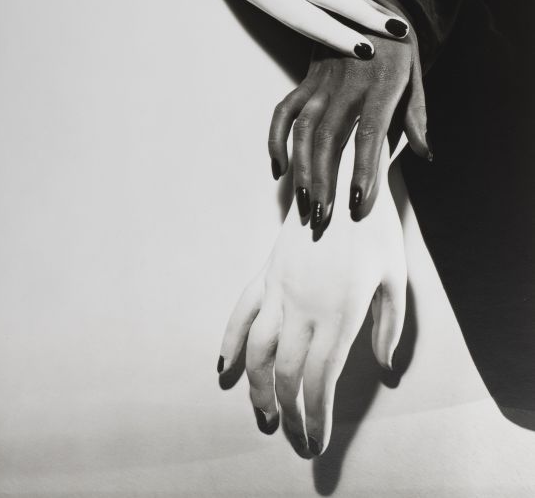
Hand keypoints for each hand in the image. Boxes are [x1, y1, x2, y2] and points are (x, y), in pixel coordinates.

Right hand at [218, 135, 406, 456]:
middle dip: (289, 412)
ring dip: (257, 387)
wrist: (340, 177)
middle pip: (288, 373)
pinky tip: (223, 368)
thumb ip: (390, 325)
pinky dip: (229, 341)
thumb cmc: (374, 227)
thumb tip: (383, 366)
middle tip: (292, 438)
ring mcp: (280, 288)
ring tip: (262, 414)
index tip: (314, 442)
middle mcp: (304, 306)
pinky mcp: (267, 272)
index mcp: (340, 312)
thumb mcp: (396, 276)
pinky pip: (242, 312)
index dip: (315, 416)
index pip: (320, 379)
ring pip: (259, 350)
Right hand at [268, 20, 430, 227]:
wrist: (366, 0)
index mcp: (380, 86)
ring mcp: (321, 83)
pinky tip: (278, 167)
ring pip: (303, 130)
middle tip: (323, 219)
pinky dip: (276, 139)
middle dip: (324, 182)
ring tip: (304, 204)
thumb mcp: (415, 73)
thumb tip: (423, 153)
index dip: (362, 170)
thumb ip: (416, 115)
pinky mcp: (306, 80)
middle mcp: (347, 86)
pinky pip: (284, 111)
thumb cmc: (396, 43)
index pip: (370, 135)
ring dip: (300, 170)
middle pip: (329, 139)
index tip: (358, 204)